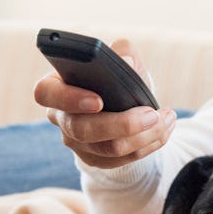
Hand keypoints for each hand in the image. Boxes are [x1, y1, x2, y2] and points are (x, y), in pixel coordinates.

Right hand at [34, 38, 177, 168]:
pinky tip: (164, 131)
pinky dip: (149, 145)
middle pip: (82, 129)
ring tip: (167, 119)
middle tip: (152, 114)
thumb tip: (128, 62)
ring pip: (108, 149)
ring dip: (145, 135)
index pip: (45, 93)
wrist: (125, 105)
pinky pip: (123, 160)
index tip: (99, 100)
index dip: (69, 98)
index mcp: (56, 86)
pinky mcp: (95, 160)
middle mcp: (61, 117)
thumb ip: (123, 54)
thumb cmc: (116, 79)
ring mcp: (76, 143)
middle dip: (122, 124)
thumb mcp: (120, 61)